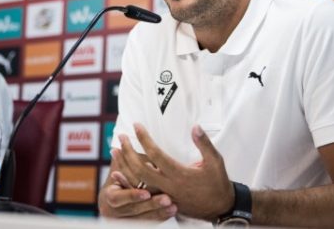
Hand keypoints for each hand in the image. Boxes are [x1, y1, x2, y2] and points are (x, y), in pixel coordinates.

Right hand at [98, 170, 177, 219]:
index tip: (146, 193)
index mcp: (109, 196)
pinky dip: (160, 217)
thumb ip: (130, 163)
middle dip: (151, 205)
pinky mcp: (134, 224)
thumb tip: (146, 160)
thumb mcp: (120, 168)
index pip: (117, 198)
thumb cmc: (120, 174)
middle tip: (167, 199)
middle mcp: (114, 211)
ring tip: (173, 206)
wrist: (114, 197)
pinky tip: (172, 212)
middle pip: (134, 210)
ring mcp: (124, 220)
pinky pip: (148, 222)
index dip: (132, 196)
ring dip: (159, 212)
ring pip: (143, 218)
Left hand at [114, 123, 233, 220]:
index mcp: (180, 174)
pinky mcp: (162, 200)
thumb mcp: (215, 161)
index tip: (136, 125)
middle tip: (121, 136)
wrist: (220, 208)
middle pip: (141, 168)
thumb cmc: (217, 183)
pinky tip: (118, 173)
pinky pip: (141, 191)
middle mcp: (169, 186)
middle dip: (128, 151)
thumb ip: (204, 144)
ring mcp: (163, 195)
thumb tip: (195, 126)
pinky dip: (128, 182)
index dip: (144, 138)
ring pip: (138, 181)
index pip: (156, 154)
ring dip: (124, 166)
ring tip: (114, 151)